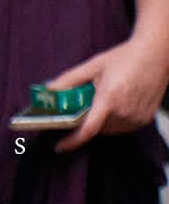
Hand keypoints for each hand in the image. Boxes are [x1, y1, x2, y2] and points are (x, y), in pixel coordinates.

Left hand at [46, 36, 168, 151]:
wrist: (155, 56)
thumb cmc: (123, 58)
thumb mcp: (92, 65)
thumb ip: (69, 80)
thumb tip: (48, 89)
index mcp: (109, 98)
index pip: (88, 128)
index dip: (72, 141)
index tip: (59, 147)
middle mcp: (125, 111)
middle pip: (97, 128)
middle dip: (84, 122)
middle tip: (78, 109)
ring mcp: (137, 117)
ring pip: (110, 130)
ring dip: (99, 123)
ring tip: (98, 103)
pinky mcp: (146, 120)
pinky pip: (123, 128)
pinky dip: (113, 122)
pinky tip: (112, 106)